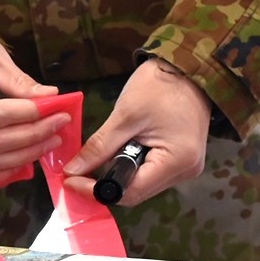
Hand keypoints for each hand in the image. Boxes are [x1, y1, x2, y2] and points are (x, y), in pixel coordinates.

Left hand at [62, 59, 213, 208]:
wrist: (188, 68)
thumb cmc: (159, 87)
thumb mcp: (125, 116)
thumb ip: (99, 147)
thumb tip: (72, 171)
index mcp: (176, 161)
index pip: (130, 192)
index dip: (97, 190)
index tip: (71, 180)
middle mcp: (186, 171)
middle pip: (138, 191)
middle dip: (107, 182)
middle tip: (81, 168)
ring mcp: (187, 167)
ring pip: (143, 184)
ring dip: (119, 173)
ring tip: (103, 154)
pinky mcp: (184, 159)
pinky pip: (152, 173)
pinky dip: (132, 166)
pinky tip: (122, 150)